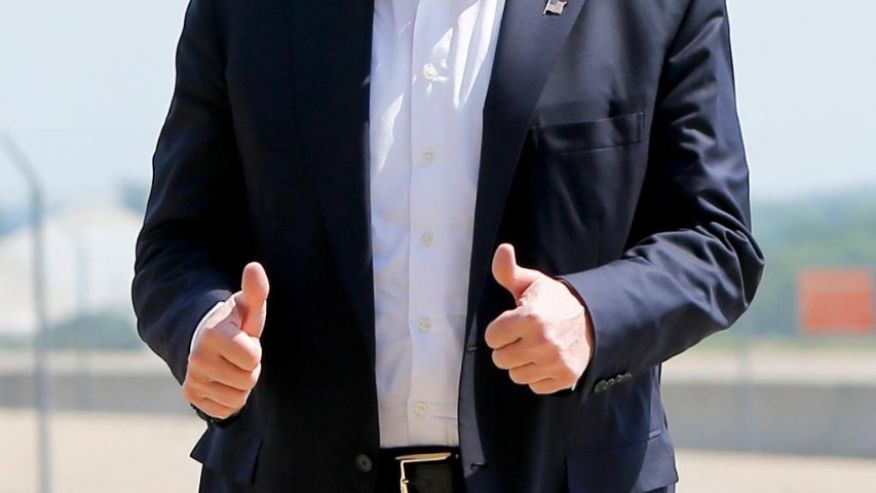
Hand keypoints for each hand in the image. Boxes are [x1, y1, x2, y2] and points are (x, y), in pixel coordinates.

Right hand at [183, 262, 269, 418]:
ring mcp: (192, 379)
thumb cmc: (235, 323)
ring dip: (241, 385)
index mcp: (213, 335)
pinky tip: (222, 381)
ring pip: (238, 398)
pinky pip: (225, 410)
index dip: (254, 350)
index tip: (244, 340)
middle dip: (249, 369)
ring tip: (231, 366)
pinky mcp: (191, 395)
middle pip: (248, 380)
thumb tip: (254, 266)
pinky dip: (229, 398)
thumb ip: (256, 290)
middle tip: (238, 355)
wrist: (207, 340)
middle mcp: (197, 359)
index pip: (252, 358)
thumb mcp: (247, 307)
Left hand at [485, 244, 593, 394]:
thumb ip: (509, 271)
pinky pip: (535, 386)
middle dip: (508, 348)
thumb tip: (502, 249)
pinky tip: (546, 360)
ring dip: (521, 364)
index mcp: (530, 317)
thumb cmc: (554, 301)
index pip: (492, 337)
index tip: (511, 324)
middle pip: (500, 359)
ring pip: (516, 375)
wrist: (592, 319)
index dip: (499, 330)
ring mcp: (555, 362)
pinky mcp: (565, 377)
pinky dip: (538, 376)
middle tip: (522, 337)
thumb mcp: (532, 283)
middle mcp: (542, 342)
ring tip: (534, 349)